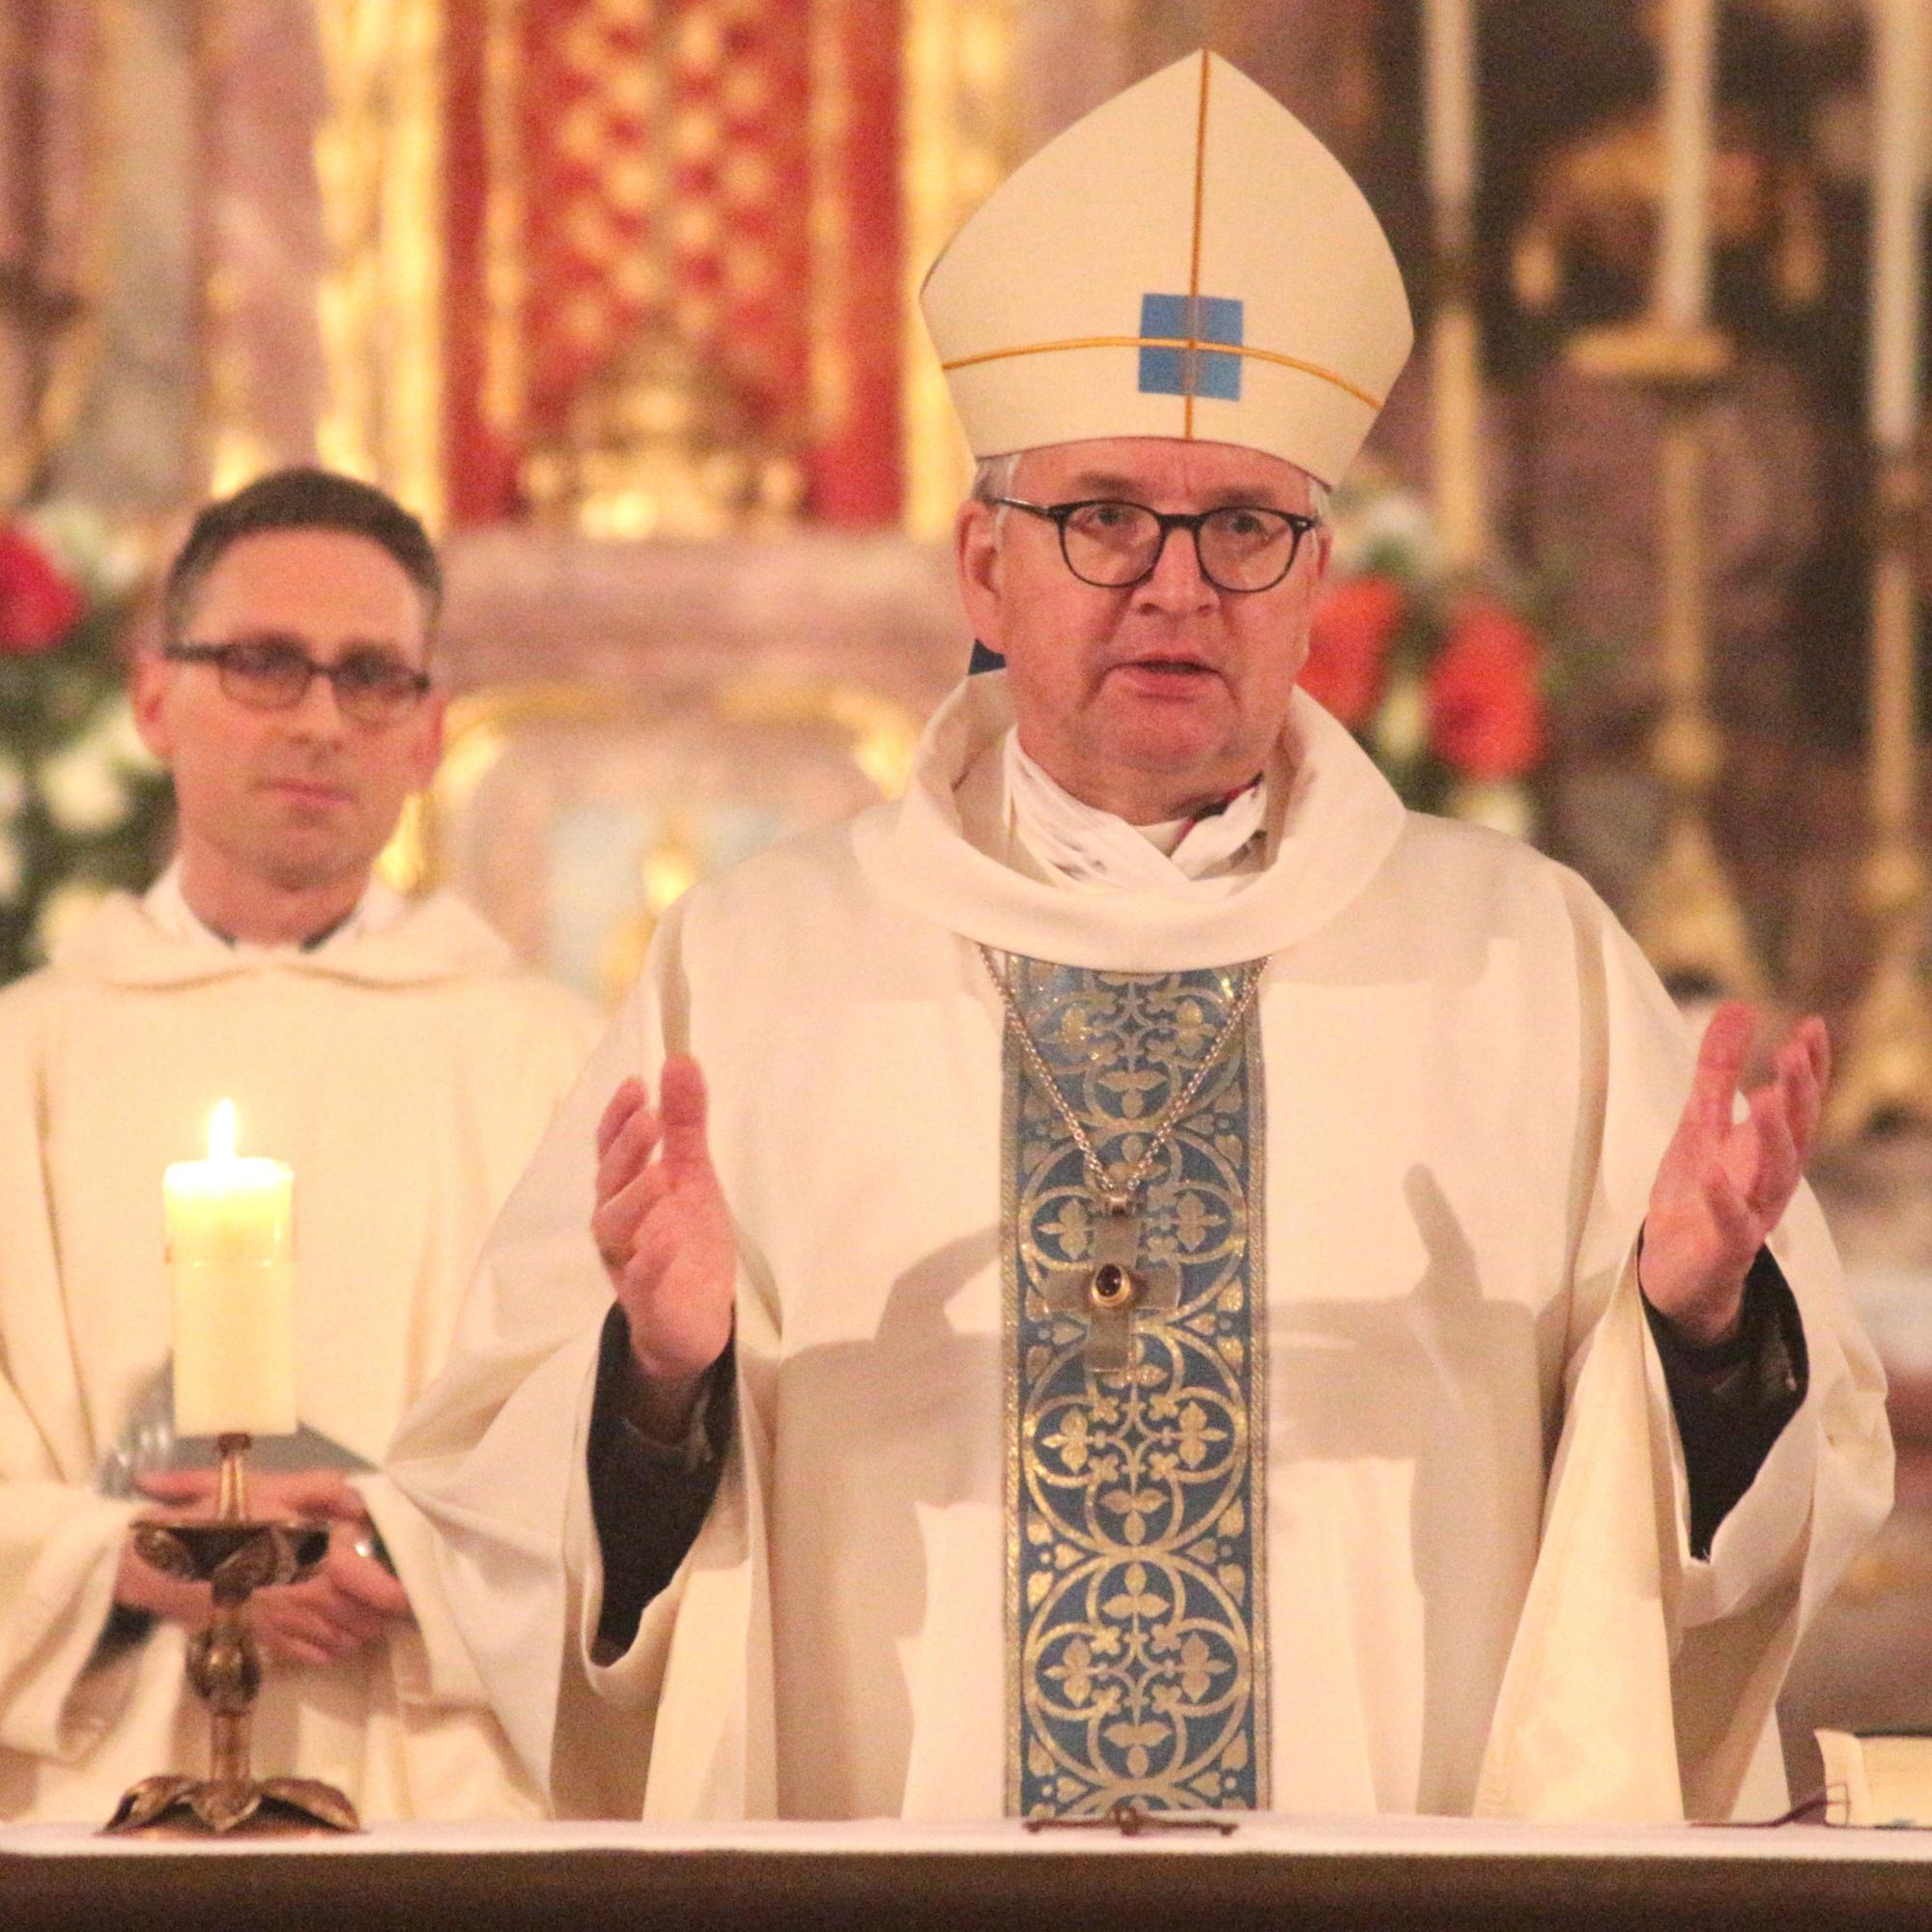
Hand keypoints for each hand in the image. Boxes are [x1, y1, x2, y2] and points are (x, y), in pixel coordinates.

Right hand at [114, 1468, 411, 1663]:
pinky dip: (333, 1646)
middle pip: (370, 1621)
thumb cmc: (221, 1518)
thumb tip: (364, 1506)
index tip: (413, 1584)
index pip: (381, 1592)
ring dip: (361, 1627)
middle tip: (390, 1588)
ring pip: (347, 1641)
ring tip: (363, 1605)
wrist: (161, 1564)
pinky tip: (331, 1627)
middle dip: (385, 1609)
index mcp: (321, 1561)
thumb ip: (327, 1490)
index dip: (404, 1593)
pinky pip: (316, 1657)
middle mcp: (311, 1601)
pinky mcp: (267, 1641)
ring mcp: (289, 1626)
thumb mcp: (274, 1487)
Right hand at [591, 1054, 735, 1438]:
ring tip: (659, 1174)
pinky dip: (650, 1260)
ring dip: (633, 1200)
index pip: (611, 1148)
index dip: (618, 1117)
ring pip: (614, 1230)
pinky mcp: (648, 1300)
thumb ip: (685, 1121)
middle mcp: (617, 1223)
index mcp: (626, 1190)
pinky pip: (641, 1281)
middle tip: (649, 1119)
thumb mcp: (692, 1173)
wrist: (697, 1318)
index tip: (636, 1085)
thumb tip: (680, 1059)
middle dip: (625, 1150)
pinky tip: (665, 1240)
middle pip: (609, 1183)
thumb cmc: (686, 1237)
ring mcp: (628, 1262)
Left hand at [1640, 1001, 1827, 1346]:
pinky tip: (1712, 1170)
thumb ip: (1718, 1069)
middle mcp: (1772, 1178)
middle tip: (1795, 1051)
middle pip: (1797, 1133)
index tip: (1813, 1025)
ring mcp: (1753, 1212)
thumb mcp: (1702, 1121)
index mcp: (1770, 1148)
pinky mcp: (1725, 1245)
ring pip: (1775, 1175)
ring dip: (1773, 1136)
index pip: (1800, 1103)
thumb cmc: (1699, 1190)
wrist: (1677, 1268)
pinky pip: (1731, 1222)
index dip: (1812, 1067)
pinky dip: (1723, 1197)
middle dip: (1800, 1092)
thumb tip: (1737, 1006)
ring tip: (1766, 1095)